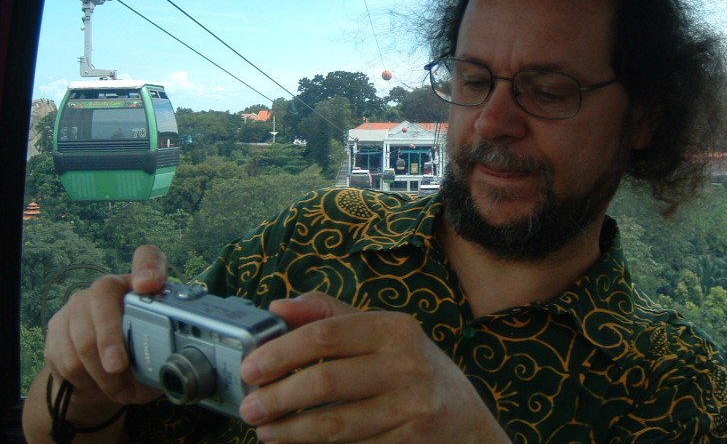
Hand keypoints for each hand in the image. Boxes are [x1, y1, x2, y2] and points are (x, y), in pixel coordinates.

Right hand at [43, 245, 166, 414]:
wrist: (95, 374)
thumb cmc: (135, 353)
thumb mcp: (157, 349)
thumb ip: (168, 348)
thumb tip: (178, 362)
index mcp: (139, 286)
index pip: (147, 257)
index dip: (149, 267)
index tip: (149, 283)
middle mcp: (108, 287)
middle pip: (103, 295)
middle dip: (110, 337)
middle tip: (119, 367)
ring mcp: (78, 304)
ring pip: (83, 336)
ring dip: (102, 373)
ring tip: (121, 391)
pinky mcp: (56, 328)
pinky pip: (67, 358)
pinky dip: (86, 379)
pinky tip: (98, 386)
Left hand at [238, 292, 509, 442]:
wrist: (466, 421)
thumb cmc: (415, 367)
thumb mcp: (384, 332)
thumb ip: (332, 314)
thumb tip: (278, 308)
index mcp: (394, 328)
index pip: (325, 334)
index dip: (281, 351)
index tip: (251, 366)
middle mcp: (406, 363)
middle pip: (325, 381)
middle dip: (278, 396)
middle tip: (249, 406)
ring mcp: (410, 406)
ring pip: (334, 423)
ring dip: (290, 430)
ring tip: (263, 429)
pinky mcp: (409, 439)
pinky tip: (295, 442)